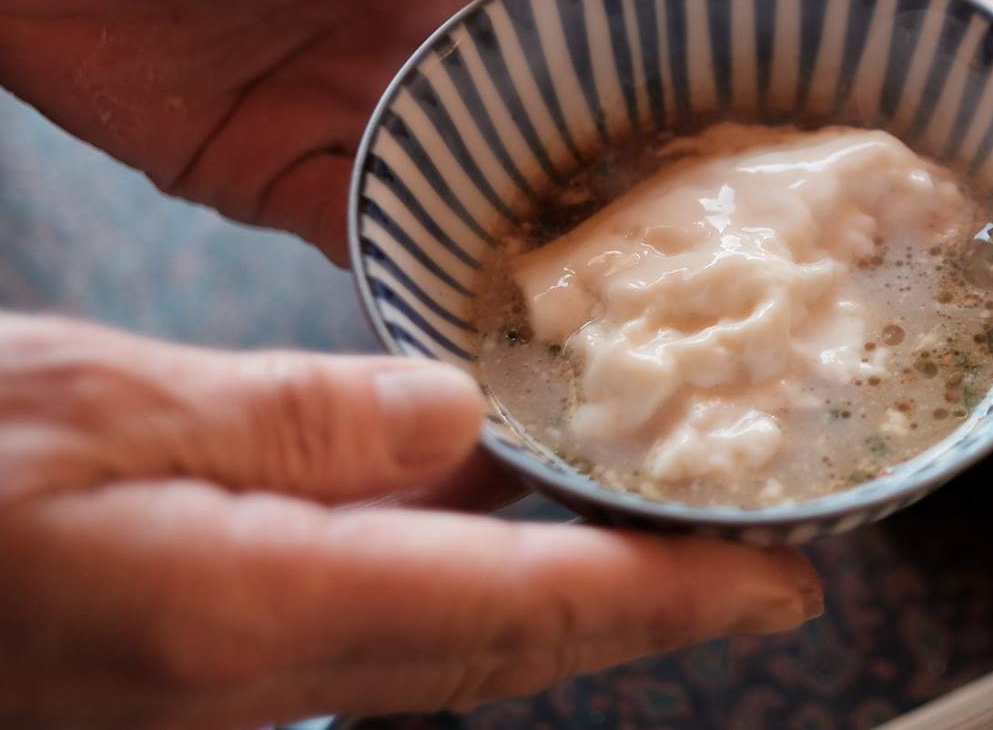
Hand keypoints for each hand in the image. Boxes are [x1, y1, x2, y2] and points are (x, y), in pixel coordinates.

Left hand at [0, 0, 649, 261]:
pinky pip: (367, 241)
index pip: (588, 19)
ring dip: (529, 245)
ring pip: (470, 197)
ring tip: (618, 314)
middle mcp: (426, 40)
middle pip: (544, 127)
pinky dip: (418, 278)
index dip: (660, 70)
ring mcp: (355, 114)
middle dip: (613, 184)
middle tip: (710, 255)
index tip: (746, 127)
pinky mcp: (273, 180)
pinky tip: (480, 319)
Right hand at [0, 313, 821, 728]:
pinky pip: (374, 637)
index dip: (665, 599)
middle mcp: (257, 684)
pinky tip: (488, 519)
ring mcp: (225, 695)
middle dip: (644, 615)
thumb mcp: (102, 404)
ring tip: (667, 538)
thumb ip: (299, 421)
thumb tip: (459, 418)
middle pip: (505, 651)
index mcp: (247, 614)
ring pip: (450, 650)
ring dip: (565, 603)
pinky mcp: (200, 674)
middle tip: (764, 570)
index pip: (519, 610)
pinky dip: (462, 588)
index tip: (783, 585)